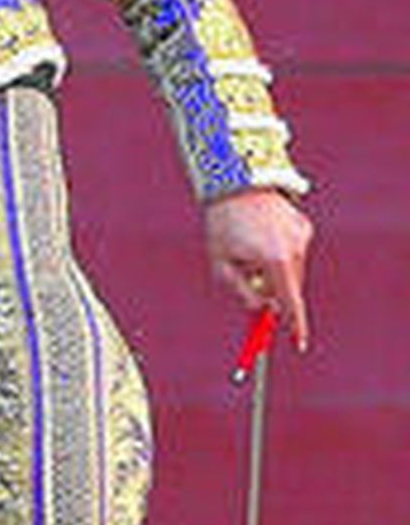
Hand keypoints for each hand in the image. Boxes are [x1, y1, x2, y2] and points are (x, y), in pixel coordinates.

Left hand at [204, 188, 313, 350]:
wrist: (235, 182)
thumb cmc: (222, 225)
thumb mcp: (221, 263)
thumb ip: (241, 291)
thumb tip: (261, 308)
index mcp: (275, 262)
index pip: (289, 303)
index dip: (295, 325)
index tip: (299, 343)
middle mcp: (295, 251)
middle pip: (289, 287)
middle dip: (273, 292)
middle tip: (252, 286)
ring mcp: (302, 237)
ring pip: (291, 268)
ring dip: (274, 269)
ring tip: (247, 246)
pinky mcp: (303, 226)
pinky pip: (293, 249)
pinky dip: (279, 250)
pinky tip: (260, 233)